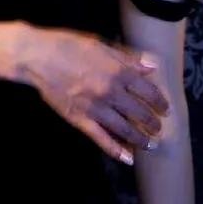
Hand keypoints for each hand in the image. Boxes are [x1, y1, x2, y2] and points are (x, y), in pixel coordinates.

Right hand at [12, 24, 169, 164]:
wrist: (37, 56)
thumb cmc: (68, 45)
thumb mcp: (101, 44)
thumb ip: (128, 57)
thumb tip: (152, 66)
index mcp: (118, 71)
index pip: (148, 91)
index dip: (160, 102)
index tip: (165, 109)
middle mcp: (111, 91)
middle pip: (140, 112)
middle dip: (153, 123)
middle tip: (158, 129)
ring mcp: (95, 108)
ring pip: (125, 129)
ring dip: (140, 139)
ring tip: (150, 145)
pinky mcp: (79, 119)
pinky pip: (101, 138)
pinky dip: (115, 150)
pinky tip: (128, 158)